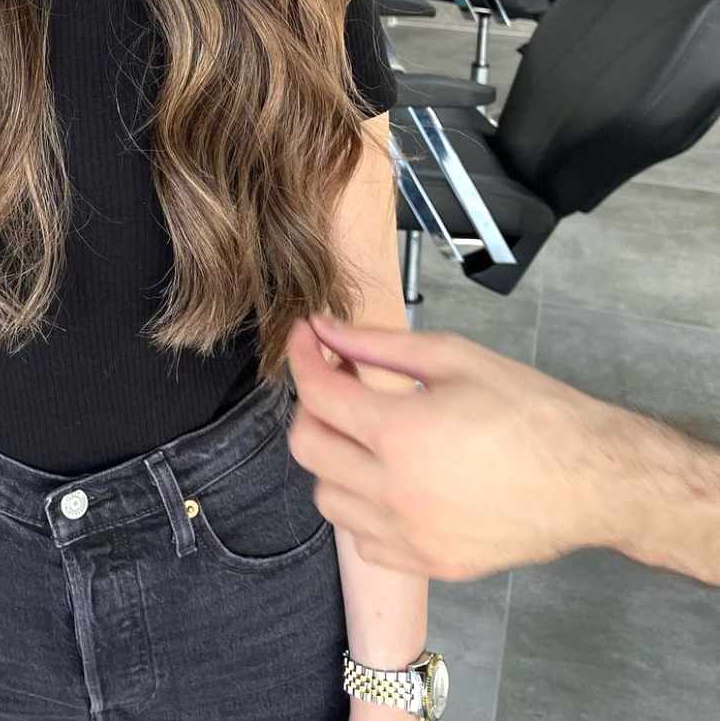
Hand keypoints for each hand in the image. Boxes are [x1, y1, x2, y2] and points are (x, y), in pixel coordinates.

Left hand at [284, 313, 621, 580]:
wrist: (591, 480)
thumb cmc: (530, 410)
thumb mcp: (454, 357)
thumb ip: (377, 344)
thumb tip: (324, 329)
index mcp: (400, 433)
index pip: (318, 393)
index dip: (302, 355)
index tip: (307, 336)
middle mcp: (395, 493)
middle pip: (308, 448)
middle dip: (310, 405)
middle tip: (335, 381)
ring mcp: (411, 537)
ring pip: (328, 500)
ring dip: (331, 459)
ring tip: (363, 432)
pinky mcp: (430, 565)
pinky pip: (364, 541)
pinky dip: (360, 509)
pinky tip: (387, 481)